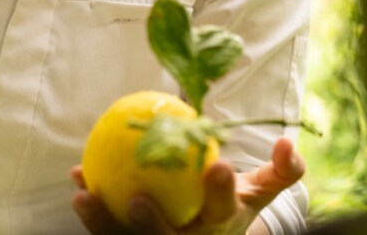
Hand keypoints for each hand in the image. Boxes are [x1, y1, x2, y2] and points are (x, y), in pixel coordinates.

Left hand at [71, 136, 304, 234]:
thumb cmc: (233, 204)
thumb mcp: (261, 189)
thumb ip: (282, 169)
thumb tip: (288, 142)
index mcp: (221, 227)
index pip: (223, 211)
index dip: (220, 192)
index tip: (219, 166)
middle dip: (153, 226)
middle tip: (136, 200)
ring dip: (103, 222)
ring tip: (84, 195)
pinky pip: (109, 231)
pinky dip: (92, 211)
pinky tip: (79, 181)